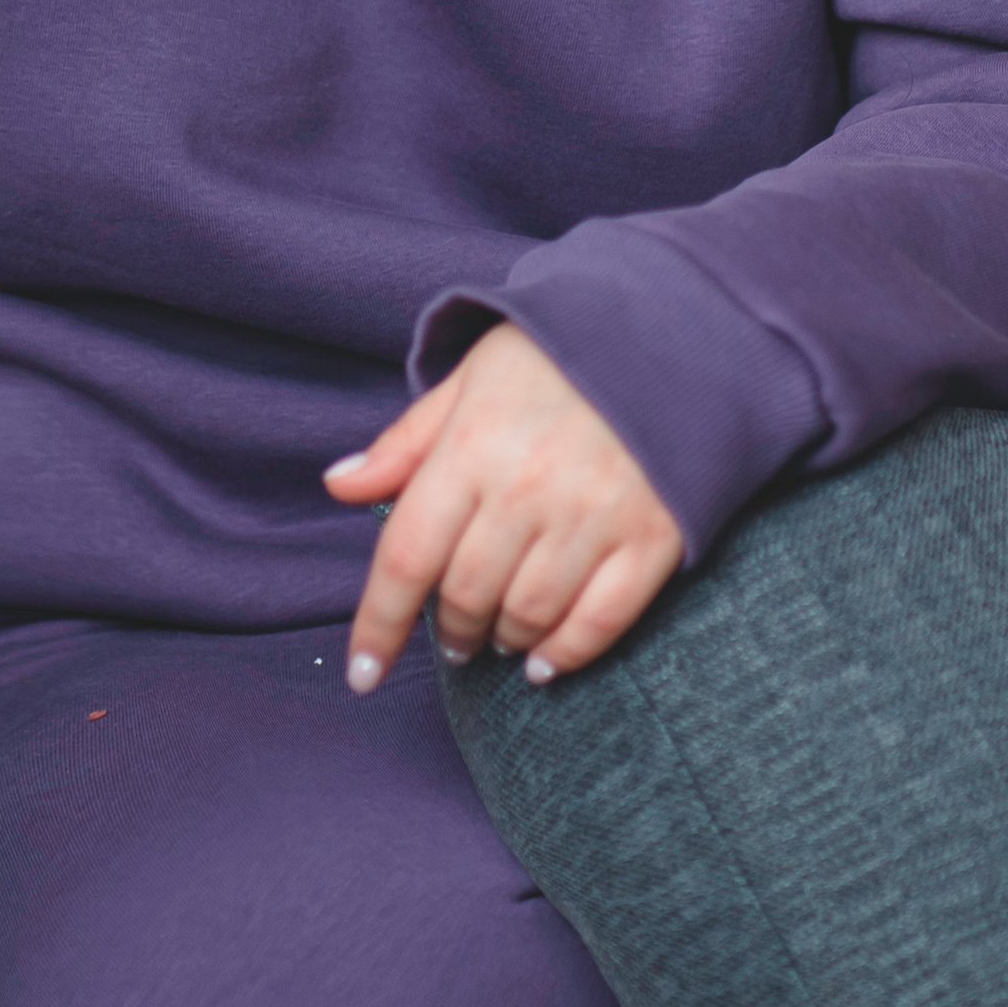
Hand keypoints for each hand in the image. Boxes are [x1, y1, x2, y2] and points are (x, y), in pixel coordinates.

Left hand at [325, 321, 682, 693]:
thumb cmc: (555, 358)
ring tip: (497, 638)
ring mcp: (593, 515)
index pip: (406, 556)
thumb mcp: (469, 380)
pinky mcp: (652, 536)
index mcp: (473, 445)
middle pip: (465, 593)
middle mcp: (527, 487)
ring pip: (528, 614)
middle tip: (451, 635)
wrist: (668, 332)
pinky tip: (546, 662)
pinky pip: (600, 620)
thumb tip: (338, 485)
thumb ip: (405, 443)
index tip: (362, 674)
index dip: (378, 623)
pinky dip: (567, 653)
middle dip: (449, 628)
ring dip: (503, 639)